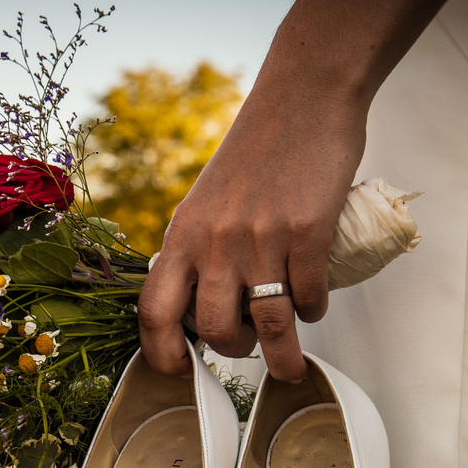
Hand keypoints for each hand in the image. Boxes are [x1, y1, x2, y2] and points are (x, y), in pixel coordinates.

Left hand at [139, 85, 367, 381]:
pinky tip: (313, 306)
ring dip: (282, 356)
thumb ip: (199, 249)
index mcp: (183, 235)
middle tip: (248, 348)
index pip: (154, 310)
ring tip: (291, 368)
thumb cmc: (256, 150)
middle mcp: (216, 241)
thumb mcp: (206, 201)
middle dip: (233, 353)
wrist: (303, 96)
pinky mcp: (308, 231)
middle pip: (215, 329)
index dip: (160, 353)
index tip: (177, 372)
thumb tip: (204, 304)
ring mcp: (262, 238)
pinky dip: (313, 311)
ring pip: (268, 325)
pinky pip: (309, 296)